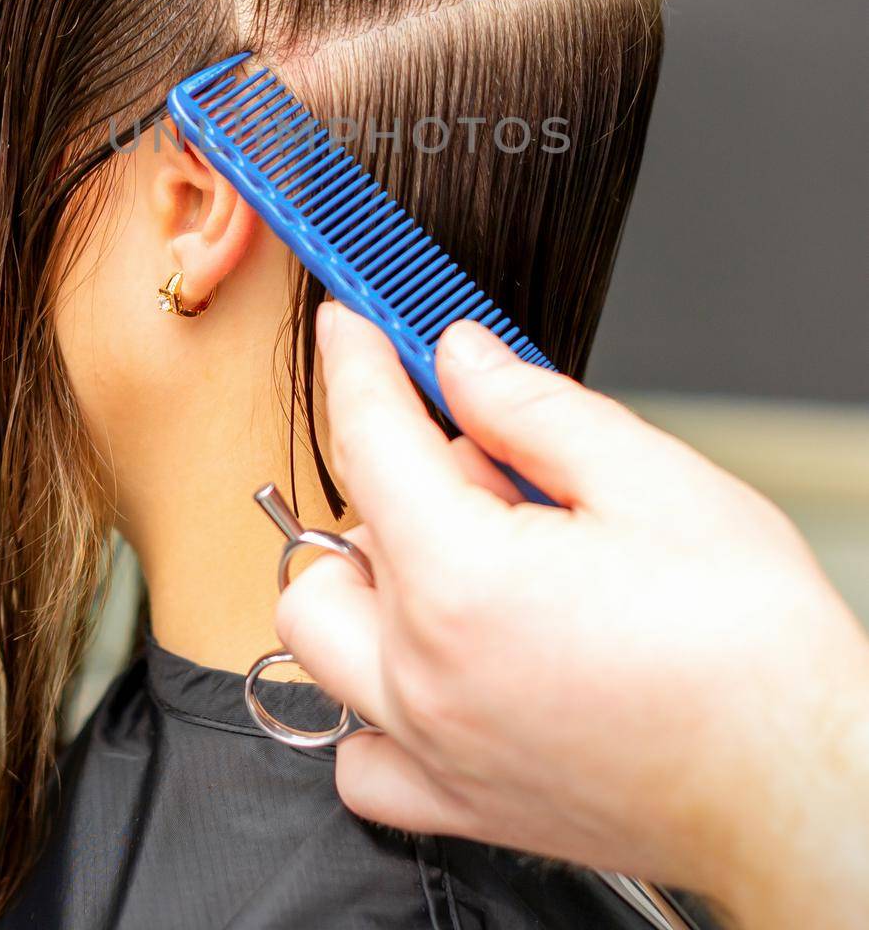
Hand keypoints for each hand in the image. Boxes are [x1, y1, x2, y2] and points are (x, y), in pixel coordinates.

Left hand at [276, 303, 868, 929]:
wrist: (805, 789)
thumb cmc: (755, 654)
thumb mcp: (655, 480)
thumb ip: (533, 408)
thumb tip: (462, 359)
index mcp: (464, 581)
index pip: (369, 438)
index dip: (356, 361)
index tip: (352, 324)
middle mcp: (426, 673)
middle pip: (334, 539)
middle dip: (389, 479)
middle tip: (487, 466)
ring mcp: (435, 749)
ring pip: (325, 642)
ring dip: (370, 579)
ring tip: (472, 559)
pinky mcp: (461, 806)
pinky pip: (362, 754)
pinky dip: (376, 697)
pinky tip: (446, 660)